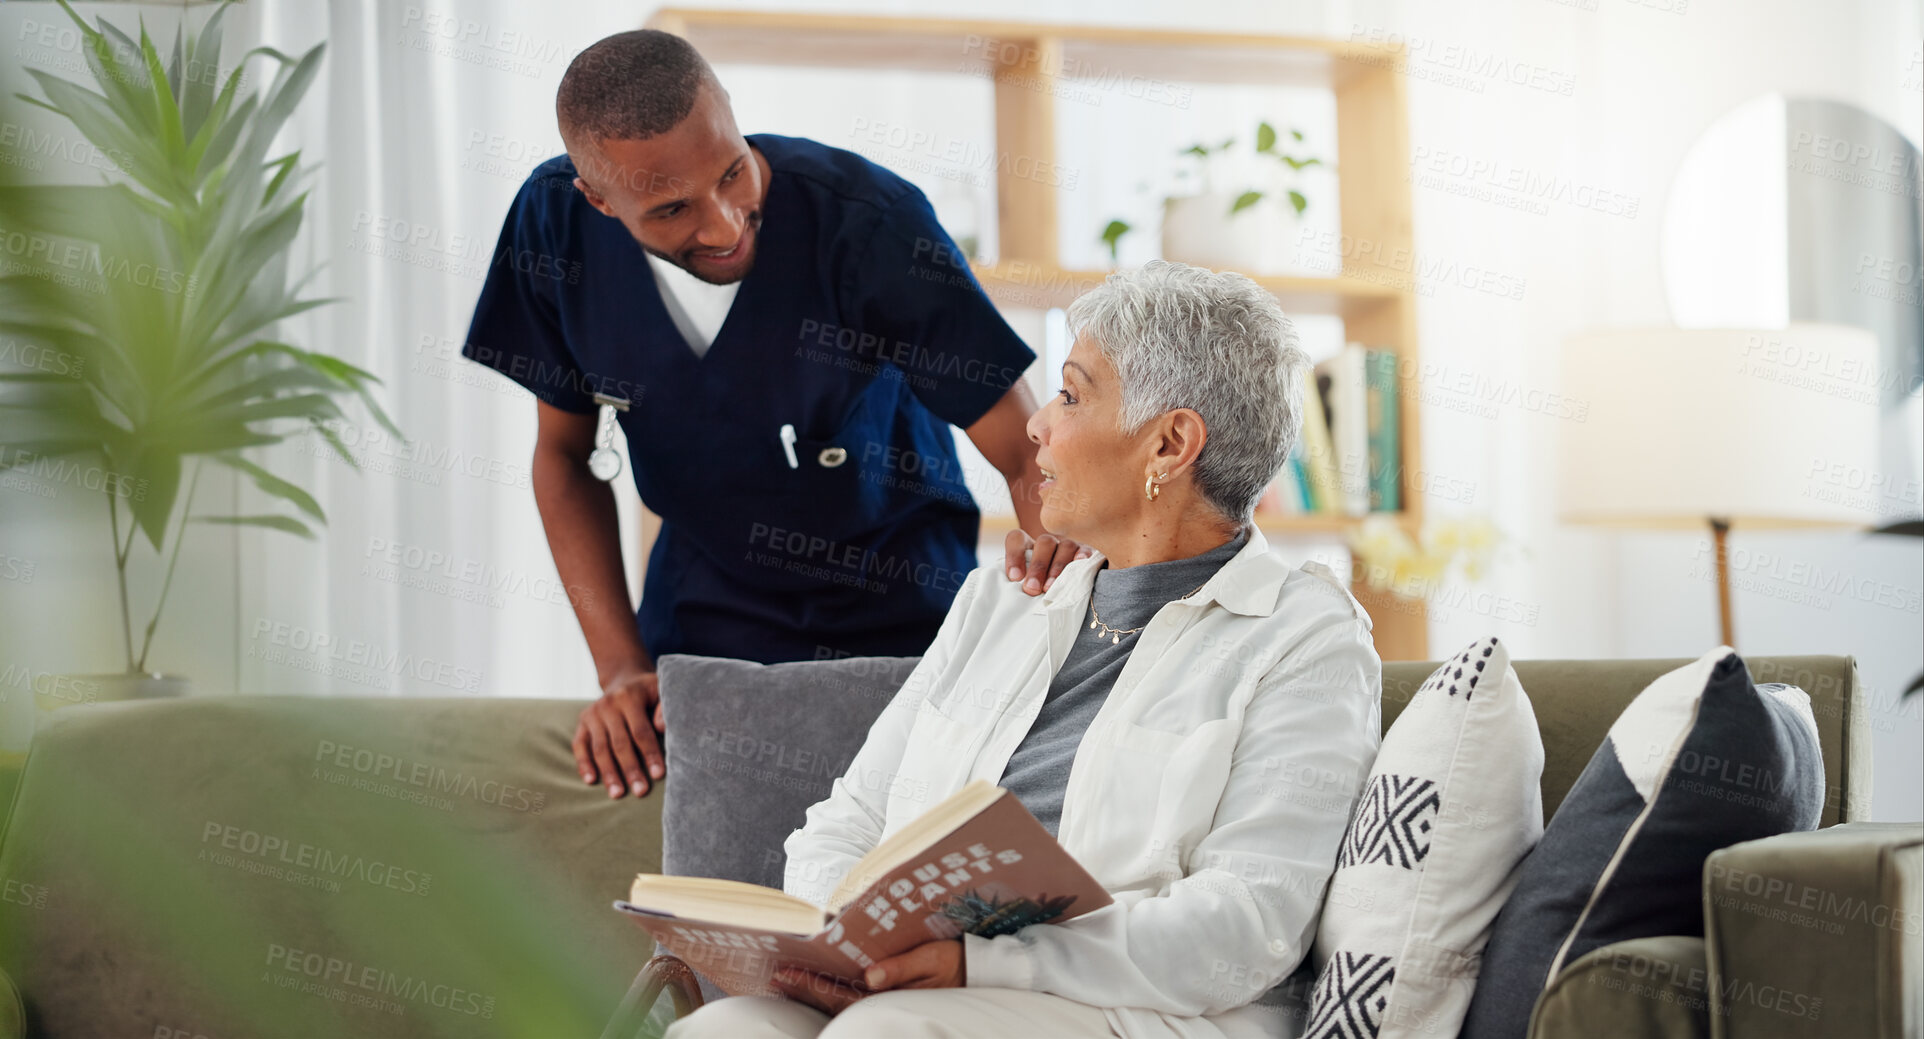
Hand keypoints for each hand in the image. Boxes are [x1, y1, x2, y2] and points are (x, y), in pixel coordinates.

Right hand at [572, 668, 664, 798]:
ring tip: (618, 794)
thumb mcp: (661, 691)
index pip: (640, 731)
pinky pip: (579, 746)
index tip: (658, 775)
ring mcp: (592, 714)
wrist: (624, 680)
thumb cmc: (650, 693)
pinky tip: (591, 781)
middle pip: (620, 743)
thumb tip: (662, 728)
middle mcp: (608, 705)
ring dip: (609, 773)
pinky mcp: (582, 722)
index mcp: (629, 697)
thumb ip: (665, 708)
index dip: (650, 753)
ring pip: (600, 748)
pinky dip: (584, 764)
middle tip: (640, 792)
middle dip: (630, 769)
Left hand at [771, 939, 964, 1014]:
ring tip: (785, 980)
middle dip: (803, 988)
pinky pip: (850, 997)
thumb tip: (870, 976)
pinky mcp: (886, 997)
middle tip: (775, 976)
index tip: (787, 974)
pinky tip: (813, 983)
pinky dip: (828, 990)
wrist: (975, 974)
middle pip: (833, 1000)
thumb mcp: (932, 960)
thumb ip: (901, 969)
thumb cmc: (955, 964)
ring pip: (838, 1001)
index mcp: (889, 996)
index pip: (841, 994)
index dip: (812, 985)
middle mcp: (881, 1003)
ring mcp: (882, 1002)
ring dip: (811, 991)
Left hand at [1004, 530, 1091, 595]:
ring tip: (1051, 587)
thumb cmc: (1037, 596)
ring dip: (1058, 567)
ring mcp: (1069, 548)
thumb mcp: (1023, 590)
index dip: (1015, 555)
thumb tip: (1009, 597)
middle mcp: (1049, 545)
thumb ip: (1016, 589)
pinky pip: (1087, 550)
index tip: (1015, 577)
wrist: (1065, 604)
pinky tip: (1079, 564)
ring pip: (1066, 546)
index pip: (1017, 539)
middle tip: (1032, 588)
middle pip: (1044, 543)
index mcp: (1028, 547)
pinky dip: (1083, 555)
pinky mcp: (1087, 555)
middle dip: (1038, 566)